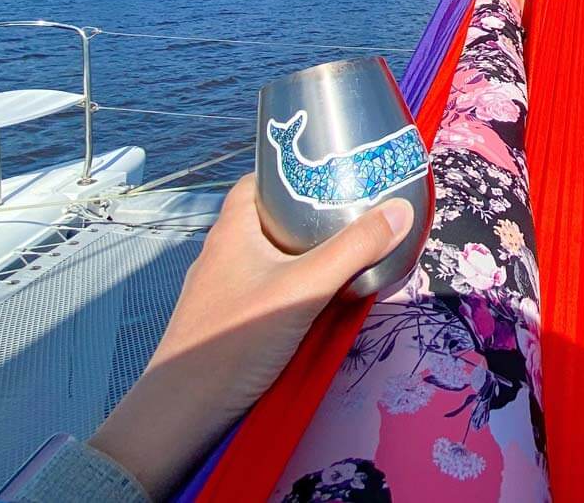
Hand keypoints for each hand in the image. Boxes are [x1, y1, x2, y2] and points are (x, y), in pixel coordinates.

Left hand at [90, 174, 412, 499]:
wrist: (183, 412)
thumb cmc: (236, 338)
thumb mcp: (304, 288)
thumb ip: (354, 250)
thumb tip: (400, 210)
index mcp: (233, 229)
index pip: (261, 180)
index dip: (296, 172)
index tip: (334, 174)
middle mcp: (222, 252)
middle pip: (270, 219)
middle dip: (310, 216)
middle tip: (353, 214)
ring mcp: (220, 288)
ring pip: (268, 257)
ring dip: (302, 255)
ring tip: (345, 254)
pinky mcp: (224, 320)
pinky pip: (263, 287)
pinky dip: (290, 285)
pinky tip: (315, 301)